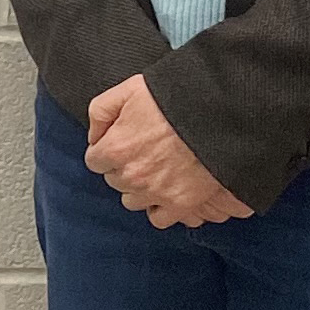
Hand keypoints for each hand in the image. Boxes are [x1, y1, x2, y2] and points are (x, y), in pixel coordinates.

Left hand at [83, 75, 251, 227]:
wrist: (215, 112)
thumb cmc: (172, 98)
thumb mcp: (127, 90)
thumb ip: (100, 112)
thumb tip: (94, 136)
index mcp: (116, 148)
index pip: (95, 161)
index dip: (107, 149)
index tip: (120, 143)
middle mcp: (132, 175)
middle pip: (114, 180)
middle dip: (123, 167)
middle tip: (142, 152)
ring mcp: (156, 192)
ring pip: (132, 201)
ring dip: (138, 188)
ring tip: (154, 170)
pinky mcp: (181, 203)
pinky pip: (159, 219)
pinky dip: (159, 208)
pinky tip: (164, 193)